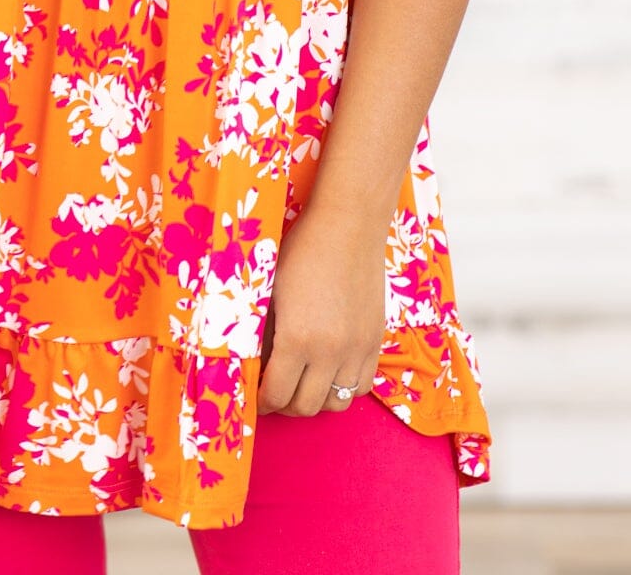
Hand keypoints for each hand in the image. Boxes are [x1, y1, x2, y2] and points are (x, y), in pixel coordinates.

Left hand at [256, 202, 387, 416]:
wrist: (349, 223)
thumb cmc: (302, 249)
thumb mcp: (270, 290)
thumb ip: (262, 332)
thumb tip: (255, 362)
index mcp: (297, 339)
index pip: (277, 394)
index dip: (262, 402)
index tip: (256, 397)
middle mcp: (330, 352)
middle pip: (306, 407)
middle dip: (285, 405)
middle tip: (274, 392)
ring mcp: (357, 349)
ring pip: (337, 403)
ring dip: (316, 400)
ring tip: (302, 383)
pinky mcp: (376, 341)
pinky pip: (361, 386)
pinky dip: (343, 388)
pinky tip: (329, 372)